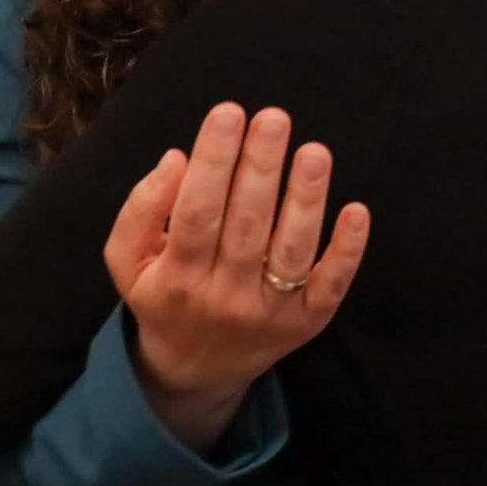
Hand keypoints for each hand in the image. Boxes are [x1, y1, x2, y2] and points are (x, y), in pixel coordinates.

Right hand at [104, 103, 369, 449]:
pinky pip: (331, 286)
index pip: (197, 212)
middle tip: (274, 117)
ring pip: (291, 251)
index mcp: (178, 278)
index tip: (228, 113)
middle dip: (261, 167)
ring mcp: (270, 312)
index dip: (213, 162)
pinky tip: (357, 210)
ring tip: (315, 152)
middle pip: (248, 225)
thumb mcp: (129, 262)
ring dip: (307, 199)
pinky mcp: (308, 323)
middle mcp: (225, 297)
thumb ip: (141, 210)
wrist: (195, 372)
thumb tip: (175, 159)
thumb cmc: (164, 296)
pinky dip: (347, 251)